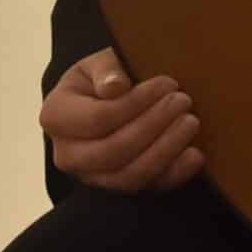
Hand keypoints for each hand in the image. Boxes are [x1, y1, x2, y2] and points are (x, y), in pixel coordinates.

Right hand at [39, 46, 204, 192]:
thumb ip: (105, 69)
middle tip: (184, 101)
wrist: (104, 99)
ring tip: (191, 122)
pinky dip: (173, 174)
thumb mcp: (99, 62)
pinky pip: (146, 189)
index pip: (97, 119)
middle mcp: (67, 154)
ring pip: (129, 176)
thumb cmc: (102, 76)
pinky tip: (195, 155)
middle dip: (153, 127)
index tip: (168, 83)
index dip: (136, 104)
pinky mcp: (118, 188)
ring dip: (165, 150)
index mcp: (56, 116)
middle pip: (112, 152)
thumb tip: (115, 87)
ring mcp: (92, 177)